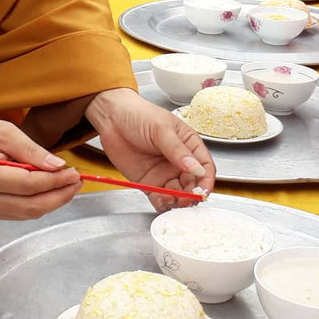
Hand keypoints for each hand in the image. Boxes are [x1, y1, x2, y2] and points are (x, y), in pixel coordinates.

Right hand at [0, 118, 82, 219]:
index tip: (73, 173)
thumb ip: (31, 150)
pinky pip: (21, 214)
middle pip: (31, 205)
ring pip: (28, 213)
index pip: (29, 185)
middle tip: (76, 182)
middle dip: (59, 195)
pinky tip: (51, 192)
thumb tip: (57, 165)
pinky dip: (39, 205)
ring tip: (68, 186)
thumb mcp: (5, 131)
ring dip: (53, 202)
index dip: (55, 181)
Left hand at [86, 88, 214, 211]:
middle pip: (193, 184)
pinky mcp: (149, 183)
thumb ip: (178, 151)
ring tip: (171, 199)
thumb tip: (196, 168)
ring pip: (178, 194)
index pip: (205, 166)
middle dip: (192, 194)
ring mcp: (164, 173)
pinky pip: (160, 198)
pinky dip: (162, 203)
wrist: (111, 118)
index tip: (203, 190)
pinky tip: (161, 201)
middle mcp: (179, 162)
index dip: (206, 180)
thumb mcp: (162, 129)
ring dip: (178, 201)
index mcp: (189, 145)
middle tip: (186, 199)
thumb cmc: (139, 114)